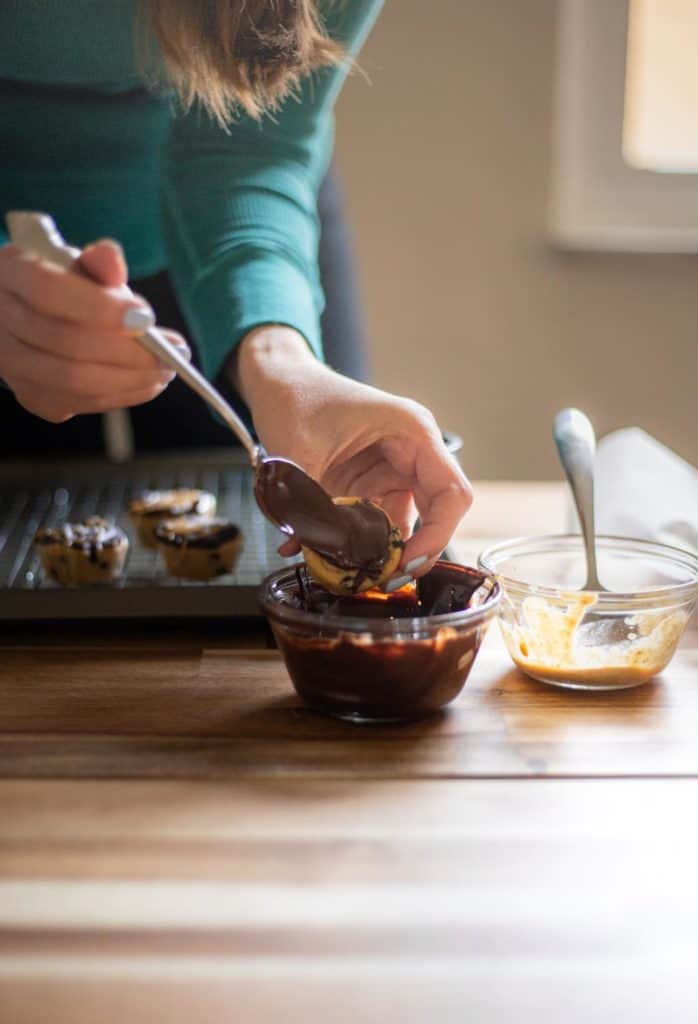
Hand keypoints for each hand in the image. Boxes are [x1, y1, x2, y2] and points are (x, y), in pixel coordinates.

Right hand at [0, 240, 189, 421]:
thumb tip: (112, 260)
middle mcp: (1, 324)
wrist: (26, 315)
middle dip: (129, 353)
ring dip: (132, 380)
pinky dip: (122, 395)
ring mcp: (12, 366)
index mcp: (10, 276)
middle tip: (173, 354)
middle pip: (67, 344)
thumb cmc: (60, 284)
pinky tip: (148, 383)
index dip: (99, 307)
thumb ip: (98, 262)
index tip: (146, 318)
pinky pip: (82, 403)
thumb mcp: (76, 263)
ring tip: (167, 370)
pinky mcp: (32, 397)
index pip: (48, 292)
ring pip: (75, 382)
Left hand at [232, 326, 472, 574]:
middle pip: (436, 515)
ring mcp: (393, 469)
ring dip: (379, 551)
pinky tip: (324, 552)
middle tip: (382, 578)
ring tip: (347, 570)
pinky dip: (355, 543)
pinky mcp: (372, 484)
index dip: (437, 535)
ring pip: (403, 525)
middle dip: (412, 551)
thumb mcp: (298, 451)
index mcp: (412, 433)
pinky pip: (374, 523)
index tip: (407, 563)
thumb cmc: (295, 397)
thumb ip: (310, 503)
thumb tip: (314, 552)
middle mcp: (412, 452)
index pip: (452, 494)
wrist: (276, 381)